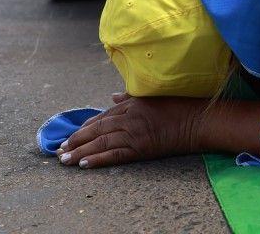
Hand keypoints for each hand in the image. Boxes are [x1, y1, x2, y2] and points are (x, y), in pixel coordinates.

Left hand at [56, 95, 207, 168]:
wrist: (199, 121)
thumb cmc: (180, 106)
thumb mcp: (155, 96)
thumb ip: (131, 97)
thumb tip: (112, 97)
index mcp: (133, 103)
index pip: (103, 115)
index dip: (85, 126)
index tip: (72, 135)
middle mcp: (130, 117)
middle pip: (97, 130)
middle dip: (76, 140)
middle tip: (60, 149)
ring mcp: (135, 133)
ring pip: (101, 143)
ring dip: (80, 152)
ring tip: (64, 159)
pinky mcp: (141, 149)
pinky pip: (114, 155)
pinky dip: (97, 160)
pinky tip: (83, 164)